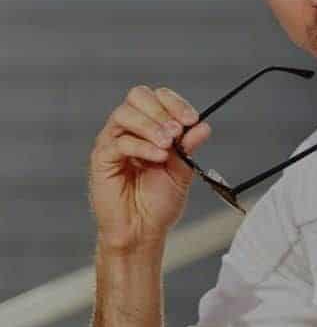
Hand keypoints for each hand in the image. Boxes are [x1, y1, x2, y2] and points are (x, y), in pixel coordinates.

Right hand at [88, 84, 211, 251]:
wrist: (142, 230)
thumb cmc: (158, 203)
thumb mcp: (181, 171)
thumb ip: (189, 147)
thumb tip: (203, 126)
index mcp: (148, 127)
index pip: (157, 97)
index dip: (175, 103)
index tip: (192, 119)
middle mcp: (129, 130)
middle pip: (137, 96)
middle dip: (162, 110)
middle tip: (178, 131)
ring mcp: (112, 142)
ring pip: (125, 114)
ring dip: (151, 126)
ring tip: (167, 145)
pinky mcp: (102, 158)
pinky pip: (119, 142)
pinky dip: (142, 146)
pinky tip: (158, 157)